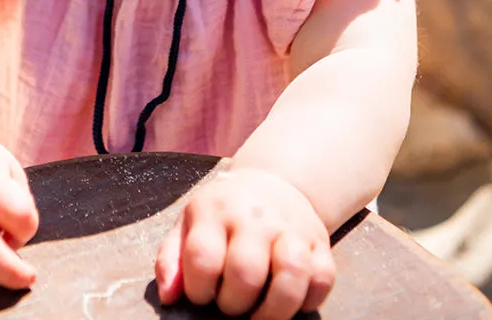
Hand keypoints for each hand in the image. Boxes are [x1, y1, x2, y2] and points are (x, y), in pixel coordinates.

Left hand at [154, 167, 334, 319]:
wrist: (273, 183)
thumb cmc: (223, 213)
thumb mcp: (189, 224)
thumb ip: (171, 260)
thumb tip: (169, 297)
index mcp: (215, 210)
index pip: (202, 259)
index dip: (199, 290)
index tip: (202, 294)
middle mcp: (254, 216)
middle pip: (246, 273)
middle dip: (234, 305)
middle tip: (231, 305)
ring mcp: (290, 227)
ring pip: (291, 276)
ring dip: (273, 311)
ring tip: (259, 315)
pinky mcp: (319, 242)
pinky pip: (322, 281)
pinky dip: (307, 302)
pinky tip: (288, 301)